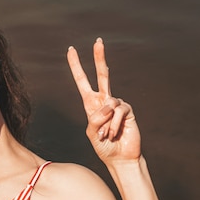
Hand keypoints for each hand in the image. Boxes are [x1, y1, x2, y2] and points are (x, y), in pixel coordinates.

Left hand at [67, 38, 140, 162]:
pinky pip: (118, 112)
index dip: (76, 66)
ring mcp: (117, 104)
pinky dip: (113, 125)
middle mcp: (105, 100)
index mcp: (91, 104)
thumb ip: (95, 119)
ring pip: (108, 104)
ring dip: (105, 124)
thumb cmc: (104, 146)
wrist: (119, 158)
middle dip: (99, 58)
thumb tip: (109, 105)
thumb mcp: (92, 133)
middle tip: (98, 41)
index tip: (71, 50)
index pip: (82, 81)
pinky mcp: (128, 110)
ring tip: (107, 135)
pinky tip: (115, 133)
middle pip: (103, 74)